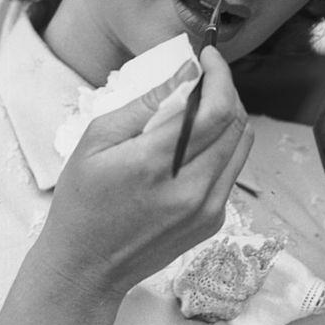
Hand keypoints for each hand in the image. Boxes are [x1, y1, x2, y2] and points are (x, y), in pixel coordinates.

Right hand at [34, 46, 253, 299]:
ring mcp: (207, 208)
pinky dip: (223, 144)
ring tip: (201, 104)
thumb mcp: (96, 141)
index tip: (208, 55)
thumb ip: (146, 104)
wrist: (87, 268)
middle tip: (203, 76)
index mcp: (156, 165)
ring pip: (242, 144)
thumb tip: (186, 72)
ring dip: (229, 114)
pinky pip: (233, 168)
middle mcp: (191, 189)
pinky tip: (197, 141)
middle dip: (225, 89)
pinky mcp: (213, 220)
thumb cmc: (82, 201)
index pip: (214, 109)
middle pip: (235, 122)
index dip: (219, 74)